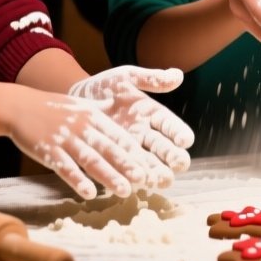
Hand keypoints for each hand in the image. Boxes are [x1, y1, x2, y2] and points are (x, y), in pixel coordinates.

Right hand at [5, 93, 162, 199]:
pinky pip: (65, 167)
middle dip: (126, 164)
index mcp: (93, 116)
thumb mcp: (82, 106)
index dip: (133, 151)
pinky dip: (78, 180)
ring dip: (108, 176)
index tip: (150, 163)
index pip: (117, 135)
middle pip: (107, 148)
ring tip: (125, 191)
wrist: (20, 106)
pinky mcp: (48, 151)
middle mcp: (82, 127)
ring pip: (90, 159)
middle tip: (145, 179)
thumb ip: (103, 117)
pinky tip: (89, 193)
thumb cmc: (54, 109)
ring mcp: (65, 139)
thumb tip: (126, 125)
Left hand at [66, 66, 194, 175]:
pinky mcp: (114, 160)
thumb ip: (150, 78)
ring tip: (158, 180)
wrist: (75, 99)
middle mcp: (146, 135)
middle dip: (174, 158)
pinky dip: (129, 178)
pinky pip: (124, 171)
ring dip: (155, 173)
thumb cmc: (104, 86)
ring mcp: (131, 150)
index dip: (180, 133)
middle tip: (179, 164)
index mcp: (154, 115)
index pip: (173, 126)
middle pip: (165, 150)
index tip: (185, 140)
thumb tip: (178, 75)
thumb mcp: (127, 77)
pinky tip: (133, 185)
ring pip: (148, 165)